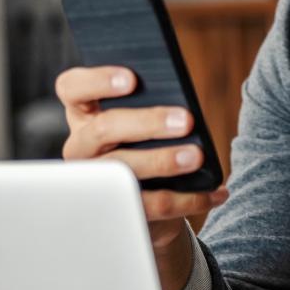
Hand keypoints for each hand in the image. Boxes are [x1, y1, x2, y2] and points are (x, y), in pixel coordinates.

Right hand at [57, 65, 228, 289]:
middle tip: (186, 120)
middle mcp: (81, 146)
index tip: (132, 79)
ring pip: (124, 170)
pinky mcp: (119, 210)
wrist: (144, 202)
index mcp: (84, 114)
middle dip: (147, 123)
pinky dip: (191, 199)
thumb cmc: (144, 144)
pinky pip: (154, 204)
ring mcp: (95, 181)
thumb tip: (181, 105)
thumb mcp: (143, 121)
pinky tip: (217, 192)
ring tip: (198, 156)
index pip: (72, 88)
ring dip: (164, 161)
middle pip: (103, 129)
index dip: (97, 80)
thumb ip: (151, 104)